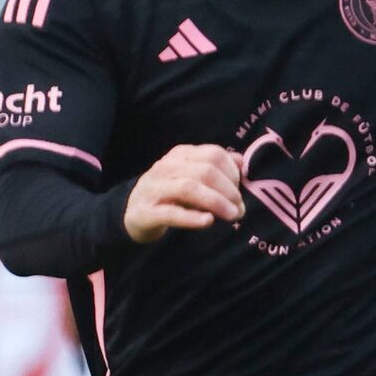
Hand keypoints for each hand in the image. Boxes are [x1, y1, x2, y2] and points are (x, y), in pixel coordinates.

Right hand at [122, 145, 242, 243]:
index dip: (232, 172)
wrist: (135, 215)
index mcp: (180, 155)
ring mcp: (154, 188)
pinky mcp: (146, 212)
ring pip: (189, 188)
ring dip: (216, 202)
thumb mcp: (193, 177)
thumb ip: (216, 168)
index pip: (213, 155)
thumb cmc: (170, 195)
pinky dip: (192, 217)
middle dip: (229, 190)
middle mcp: (166, 167)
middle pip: (205, 171)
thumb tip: (241, 161)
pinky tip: (208, 221)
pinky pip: (171, 213)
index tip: (240, 191)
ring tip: (232, 215)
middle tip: (240, 209)